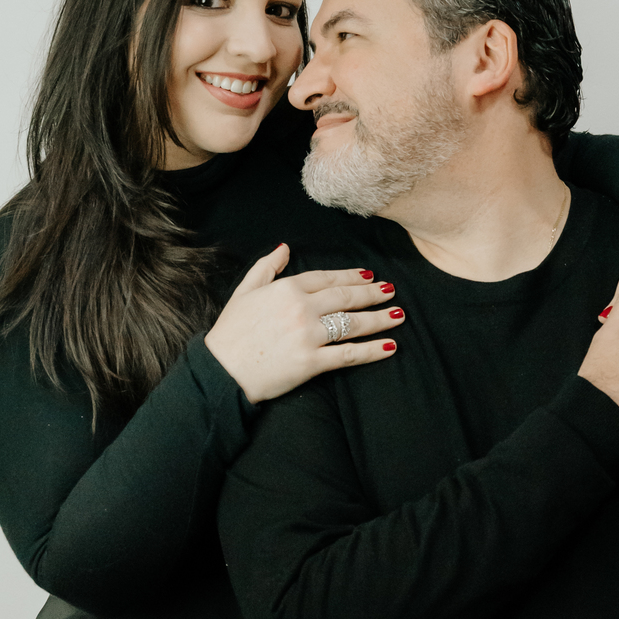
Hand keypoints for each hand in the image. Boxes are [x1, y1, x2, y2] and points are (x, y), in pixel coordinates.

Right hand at [204, 245, 401, 401]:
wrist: (220, 371)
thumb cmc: (230, 333)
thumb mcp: (244, 292)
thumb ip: (267, 267)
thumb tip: (284, 247)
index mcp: (287, 288)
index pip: (328, 278)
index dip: (352, 276)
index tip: (369, 275)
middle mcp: (302, 308)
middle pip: (347, 298)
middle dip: (373, 293)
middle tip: (391, 291)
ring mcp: (309, 335)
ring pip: (354, 324)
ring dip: (380, 319)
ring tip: (398, 315)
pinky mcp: (312, 362)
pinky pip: (349, 354)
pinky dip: (372, 351)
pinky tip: (389, 346)